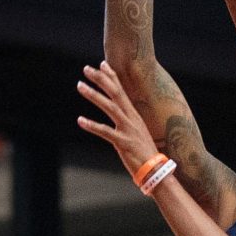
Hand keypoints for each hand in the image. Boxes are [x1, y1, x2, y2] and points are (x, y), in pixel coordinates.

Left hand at [76, 62, 161, 178]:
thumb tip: (119, 114)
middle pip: (115, 93)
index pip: (121, 90)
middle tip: (87, 69)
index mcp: (133, 115)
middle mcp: (131, 118)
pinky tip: (80, 120)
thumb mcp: (135, 132)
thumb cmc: (144, 153)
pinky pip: (105, 132)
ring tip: (80, 85)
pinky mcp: (123, 143)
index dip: (111, 76)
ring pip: (110, 107)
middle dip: (101, 79)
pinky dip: (92, 125)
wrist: (156, 171)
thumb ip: (127, 122)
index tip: (101, 64)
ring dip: (94, 95)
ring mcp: (128, 130)